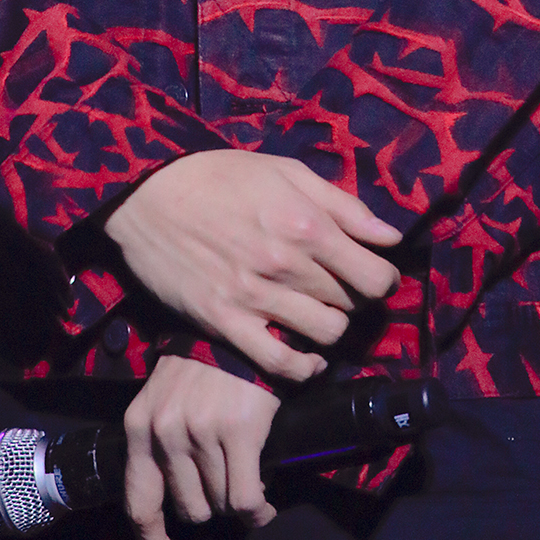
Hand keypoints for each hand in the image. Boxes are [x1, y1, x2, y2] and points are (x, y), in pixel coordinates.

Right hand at [101, 150, 401, 381]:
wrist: (148, 194)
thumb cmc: (220, 175)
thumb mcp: (286, 171)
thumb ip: (342, 204)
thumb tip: (391, 236)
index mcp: (306, 223)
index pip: (375, 275)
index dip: (385, 280)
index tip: (377, 276)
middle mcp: (286, 264)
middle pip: (351, 304)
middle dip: (355, 299)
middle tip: (342, 291)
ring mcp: (255, 298)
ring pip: (325, 334)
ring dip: (331, 328)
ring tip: (320, 315)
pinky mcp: (225, 323)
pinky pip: (280, 364)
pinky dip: (303, 367)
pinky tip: (306, 357)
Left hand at [123, 356, 279, 539]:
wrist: (242, 328)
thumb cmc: (204, 364)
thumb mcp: (164, 396)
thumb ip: (158, 442)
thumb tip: (170, 498)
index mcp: (140, 425)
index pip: (139, 503)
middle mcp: (165, 432)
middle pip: (188, 508)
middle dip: (210, 504)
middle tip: (225, 482)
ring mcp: (201, 433)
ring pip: (219, 505)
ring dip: (235, 501)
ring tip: (246, 478)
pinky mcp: (238, 433)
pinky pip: (245, 500)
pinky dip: (257, 509)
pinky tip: (263, 502)